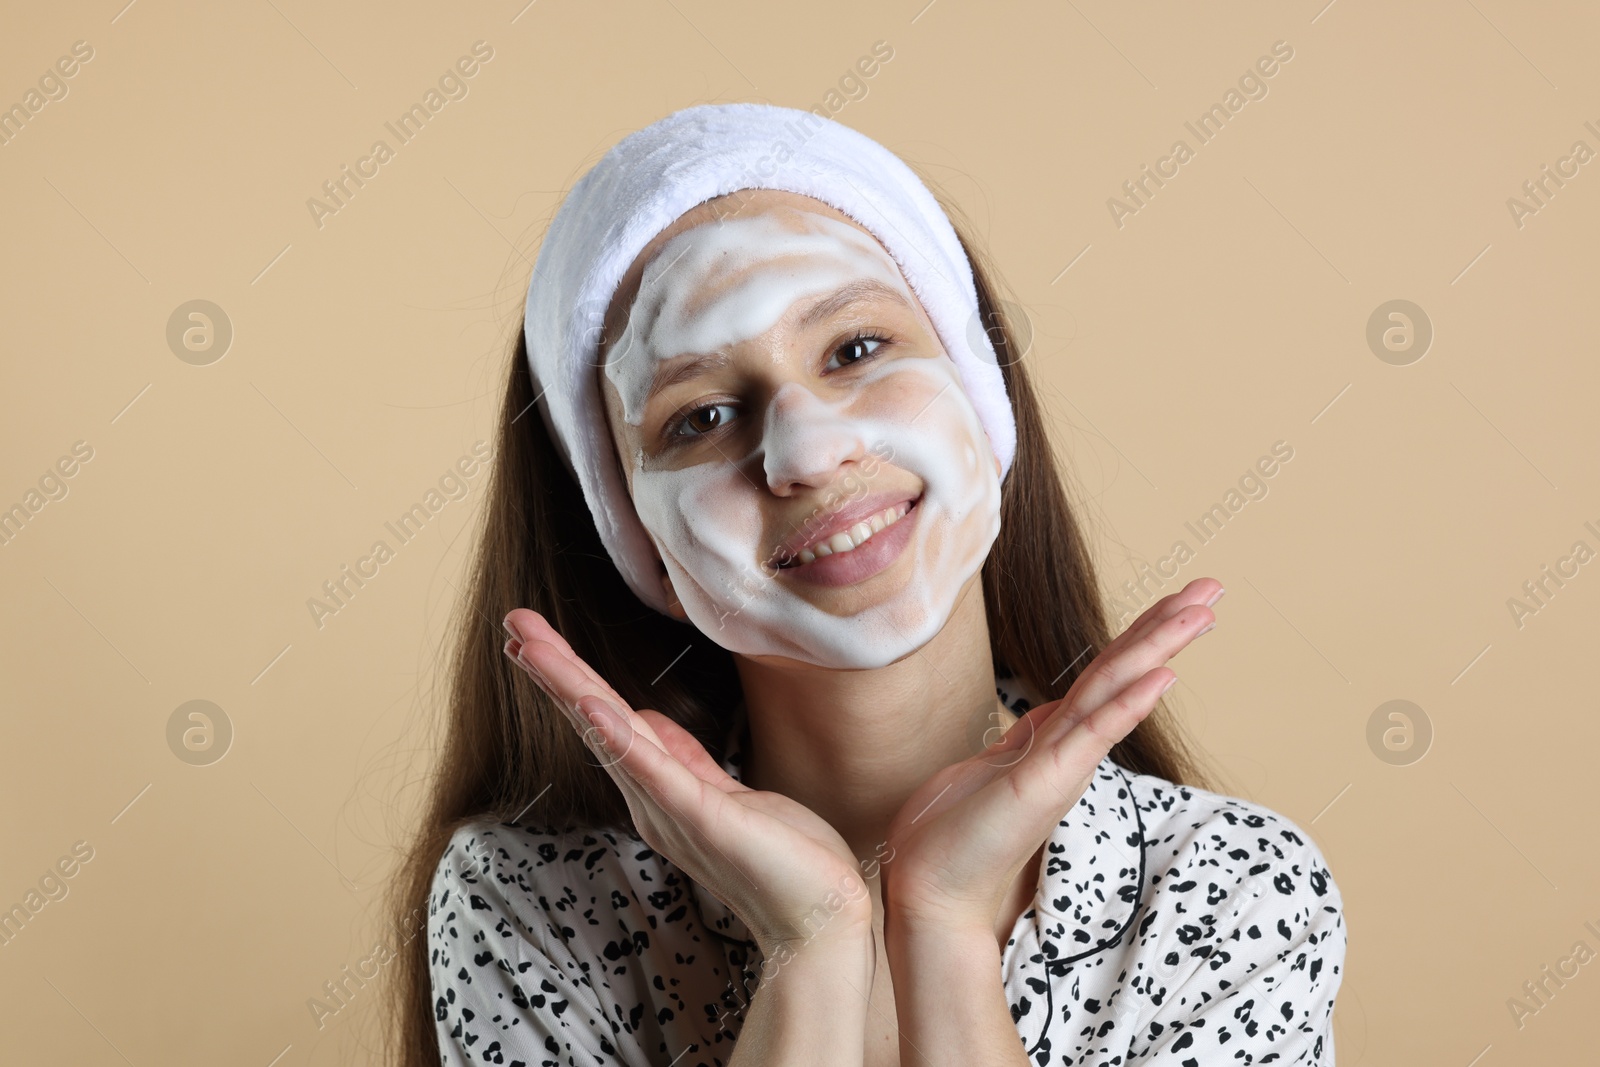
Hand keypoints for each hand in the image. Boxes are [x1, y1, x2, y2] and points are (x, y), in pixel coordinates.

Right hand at [502, 608, 875, 955]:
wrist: (821, 919)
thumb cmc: (784, 860)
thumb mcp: (726, 793)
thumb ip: (684, 759)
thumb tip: (644, 718)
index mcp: (660, 790)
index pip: (608, 721)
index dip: (573, 678)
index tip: (535, 640)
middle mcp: (653, 801)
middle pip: (595, 721)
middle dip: (554, 670)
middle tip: (513, 623)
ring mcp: (673, 810)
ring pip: (611, 735)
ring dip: (571, 687)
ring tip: (533, 646)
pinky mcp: (702, 818)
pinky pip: (654, 771)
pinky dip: (619, 738)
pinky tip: (592, 705)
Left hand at [879, 577, 1224, 934]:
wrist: (929, 893)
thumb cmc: (951, 838)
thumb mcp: (990, 768)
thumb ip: (1024, 739)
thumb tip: (1042, 713)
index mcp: (1052, 738)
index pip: (1104, 673)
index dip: (1140, 633)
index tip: (1180, 600)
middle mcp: (1066, 746)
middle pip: (1122, 670)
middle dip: (1166, 625)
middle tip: (1214, 587)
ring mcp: (1061, 764)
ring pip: (1115, 690)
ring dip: (1158, 646)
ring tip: (1202, 610)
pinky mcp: (1046, 784)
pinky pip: (1093, 735)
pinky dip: (1126, 704)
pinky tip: (1161, 673)